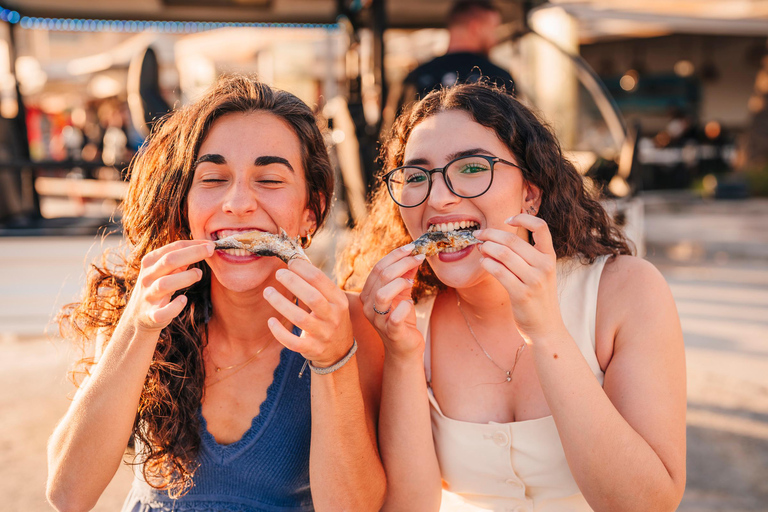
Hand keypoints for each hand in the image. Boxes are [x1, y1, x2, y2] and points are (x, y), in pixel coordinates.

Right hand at [124, 240, 213, 332]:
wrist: (137, 316)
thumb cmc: (156, 287)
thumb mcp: (164, 270)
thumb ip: (180, 260)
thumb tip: (202, 248)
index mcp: (150, 262)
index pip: (173, 247)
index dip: (194, 244)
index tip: (211, 244)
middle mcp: (147, 277)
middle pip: (169, 260)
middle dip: (193, 253)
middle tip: (210, 251)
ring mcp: (148, 296)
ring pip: (164, 284)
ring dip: (186, 277)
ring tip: (199, 274)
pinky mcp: (151, 315)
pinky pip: (162, 312)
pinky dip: (175, 307)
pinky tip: (184, 300)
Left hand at [263, 259, 353, 366]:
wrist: (340, 351)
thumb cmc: (330, 318)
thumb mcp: (333, 302)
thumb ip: (318, 286)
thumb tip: (296, 263)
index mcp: (339, 301)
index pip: (320, 279)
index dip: (303, 268)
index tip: (290, 262)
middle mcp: (333, 317)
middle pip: (312, 297)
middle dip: (292, 282)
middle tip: (278, 274)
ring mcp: (323, 334)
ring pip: (300, 318)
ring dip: (280, 303)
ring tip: (268, 292)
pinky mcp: (312, 349)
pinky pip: (293, 341)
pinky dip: (279, 332)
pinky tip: (271, 320)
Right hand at [359, 245, 425, 360]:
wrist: (404, 348)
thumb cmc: (402, 320)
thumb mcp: (403, 294)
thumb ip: (406, 275)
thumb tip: (414, 254)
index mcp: (368, 294)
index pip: (378, 268)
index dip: (395, 255)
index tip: (412, 248)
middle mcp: (369, 306)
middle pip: (382, 276)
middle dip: (403, 263)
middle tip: (419, 257)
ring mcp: (378, 320)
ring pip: (382, 294)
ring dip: (400, 283)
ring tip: (411, 282)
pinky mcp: (391, 332)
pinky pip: (396, 317)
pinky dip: (405, 307)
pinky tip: (411, 304)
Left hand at [473, 214, 563, 341]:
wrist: (546, 328)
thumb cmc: (538, 297)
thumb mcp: (540, 272)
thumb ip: (525, 256)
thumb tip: (493, 239)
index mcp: (550, 257)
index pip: (541, 227)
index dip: (522, 218)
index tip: (507, 220)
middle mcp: (544, 266)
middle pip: (512, 240)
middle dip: (491, 234)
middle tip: (479, 234)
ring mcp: (534, 281)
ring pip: (503, 254)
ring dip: (486, 248)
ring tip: (480, 249)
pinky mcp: (522, 294)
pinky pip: (499, 272)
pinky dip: (487, 264)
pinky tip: (483, 263)